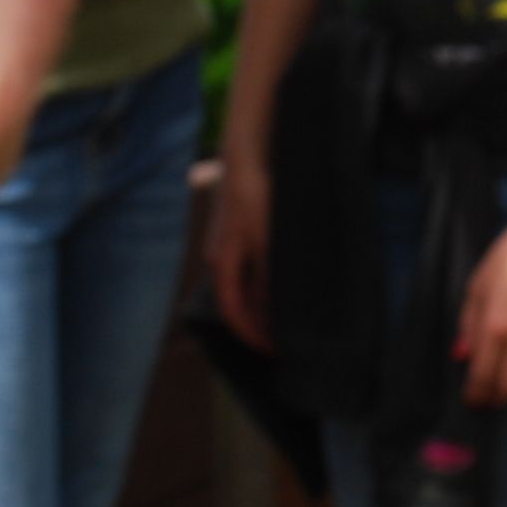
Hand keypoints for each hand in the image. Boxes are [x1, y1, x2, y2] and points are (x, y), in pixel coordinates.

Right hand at [208, 159, 271, 348]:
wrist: (246, 156)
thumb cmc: (255, 197)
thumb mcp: (266, 239)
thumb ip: (267, 275)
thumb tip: (270, 307)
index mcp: (222, 263)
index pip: (232, 311)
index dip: (251, 334)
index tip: (272, 350)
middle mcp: (220, 257)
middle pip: (236, 301)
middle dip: (257, 323)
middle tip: (283, 339)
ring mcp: (228, 244)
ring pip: (243, 285)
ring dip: (262, 303)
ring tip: (287, 315)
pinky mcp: (238, 232)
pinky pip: (248, 268)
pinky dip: (263, 283)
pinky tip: (282, 282)